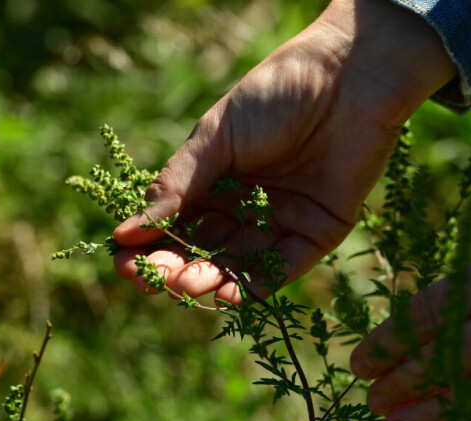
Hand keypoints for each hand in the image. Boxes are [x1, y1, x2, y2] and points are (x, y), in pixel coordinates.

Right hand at [112, 0, 455, 304]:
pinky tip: (229, 292)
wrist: (346, 78)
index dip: (150, 248)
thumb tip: (124, 233)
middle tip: (155, 278)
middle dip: (176, 270)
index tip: (125, 264)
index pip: (175, 226)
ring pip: (238, 266)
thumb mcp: (214, 139)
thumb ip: (176, 186)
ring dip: (210, 280)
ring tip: (188, 283)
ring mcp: (279, 222)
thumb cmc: (273, 97)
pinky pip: (284, 268)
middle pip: (203, 252)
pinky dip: (257, 285)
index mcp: (213, 182)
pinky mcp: (317, 233)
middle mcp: (244, 207)